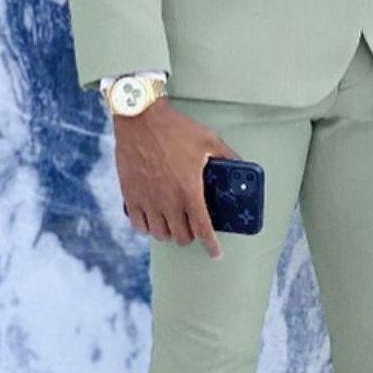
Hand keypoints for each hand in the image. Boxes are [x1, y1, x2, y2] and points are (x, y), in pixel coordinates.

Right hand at [114, 98, 243, 258]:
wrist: (141, 119)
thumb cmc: (177, 129)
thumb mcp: (208, 139)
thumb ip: (227, 155)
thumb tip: (242, 165)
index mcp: (189, 190)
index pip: (203, 229)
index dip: (211, 245)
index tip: (216, 253)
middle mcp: (168, 202)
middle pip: (182, 236)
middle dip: (191, 236)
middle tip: (194, 226)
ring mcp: (148, 201)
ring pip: (160, 235)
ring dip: (170, 233)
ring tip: (176, 223)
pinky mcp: (131, 197)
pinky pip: (139, 226)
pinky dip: (148, 228)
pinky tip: (154, 220)